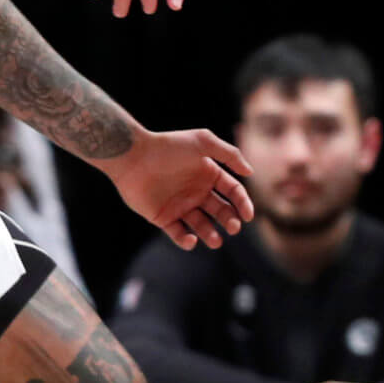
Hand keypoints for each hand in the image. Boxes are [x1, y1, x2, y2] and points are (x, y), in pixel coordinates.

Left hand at [104, 127, 253, 250]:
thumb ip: (229, 154)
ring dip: (211, 235)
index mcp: (209, 174)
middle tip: (233, 228)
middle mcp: (197, 192)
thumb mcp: (203, 141)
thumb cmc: (168, 146)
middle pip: (221, 211)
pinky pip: (178, 234)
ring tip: (215, 241)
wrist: (133, 156)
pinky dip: (186, 241)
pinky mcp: (163, 218)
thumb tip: (250, 172)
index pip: (233, 192)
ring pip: (202, 226)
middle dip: (230, 221)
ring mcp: (181, 206)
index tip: (248, 216)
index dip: (243, 204)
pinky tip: (191, 241)